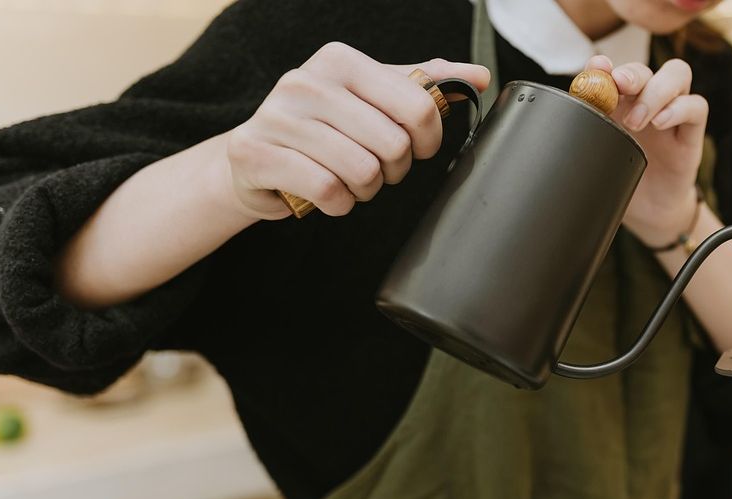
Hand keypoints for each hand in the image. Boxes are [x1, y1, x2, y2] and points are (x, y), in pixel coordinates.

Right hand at [226, 42, 489, 219]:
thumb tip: (478, 77)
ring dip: (365, 190)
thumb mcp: (372, 99)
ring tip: (350, 182)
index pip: (418, 104)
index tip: (417, 149)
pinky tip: (328, 196)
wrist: (253, 160)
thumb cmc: (322, 130)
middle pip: (393, 144)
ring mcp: (277, 117)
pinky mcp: (256, 154)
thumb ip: (423, 85)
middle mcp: (305, 81)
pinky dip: (338, 205)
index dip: (428, 139)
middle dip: (394, 170)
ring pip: (362, 171)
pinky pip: (328, 191)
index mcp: (340, 60)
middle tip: (377, 170)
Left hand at [588, 56, 707, 246]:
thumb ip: (588, 130)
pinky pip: (697, 106)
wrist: (648, 212)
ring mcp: (672, 113)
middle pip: (645, 68)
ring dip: (655, 91)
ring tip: (638, 120)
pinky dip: (679, 108)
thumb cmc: (623, 178)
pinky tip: (661, 123)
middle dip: (631, 74)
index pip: (614, 71)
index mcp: (620, 103)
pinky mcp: (691, 132)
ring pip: (677, 74)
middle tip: (619, 86)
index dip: (604, 65)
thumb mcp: (599, 155)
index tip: (595, 68)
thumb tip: (566, 113)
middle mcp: (646, 101)